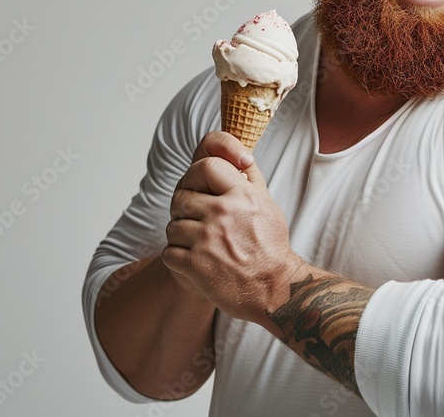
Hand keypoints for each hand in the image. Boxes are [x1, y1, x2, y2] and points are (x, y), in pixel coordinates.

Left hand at [162, 131, 302, 323]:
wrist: (275, 288)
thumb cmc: (271, 246)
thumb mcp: (267, 205)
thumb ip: (251, 178)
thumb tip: (241, 155)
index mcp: (242, 194)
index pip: (205, 166)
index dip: (196, 176)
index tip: (199, 190)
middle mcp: (223, 213)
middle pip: (180, 197)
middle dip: (185, 211)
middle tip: (197, 223)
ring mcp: (207, 239)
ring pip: (172, 226)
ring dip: (181, 237)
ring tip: (200, 246)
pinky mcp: (194, 264)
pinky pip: (168, 253)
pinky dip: (178, 259)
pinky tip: (196, 262)